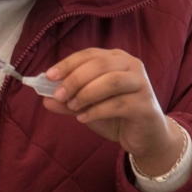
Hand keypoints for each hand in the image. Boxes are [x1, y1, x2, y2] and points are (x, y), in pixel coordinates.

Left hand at [43, 48, 183, 175]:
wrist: (146, 137)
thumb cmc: (116, 116)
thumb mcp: (87, 107)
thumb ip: (68, 102)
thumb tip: (45, 99)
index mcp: (116, 59)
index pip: (89, 54)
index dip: (68, 63)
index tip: (49, 76)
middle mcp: (131, 66)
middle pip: (99, 65)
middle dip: (75, 79)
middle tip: (59, 95)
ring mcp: (141, 84)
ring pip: (110, 82)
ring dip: (86, 94)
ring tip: (72, 107)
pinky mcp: (145, 104)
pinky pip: (118, 104)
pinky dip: (96, 111)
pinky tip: (84, 118)